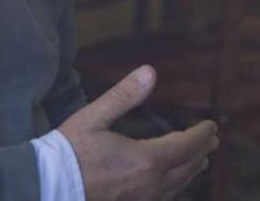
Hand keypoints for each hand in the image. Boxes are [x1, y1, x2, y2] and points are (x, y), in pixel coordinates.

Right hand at [59, 66, 217, 200]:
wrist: (47, 185)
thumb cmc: (69, 150)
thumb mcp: (95, 117)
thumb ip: (125, 95)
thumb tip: (150, 71)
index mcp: (145, 159)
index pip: (186, 145)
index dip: (202, 135)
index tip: (211, 125)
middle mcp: (150, 184)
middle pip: (187, 167)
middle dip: (202, 151)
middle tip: (212, 140)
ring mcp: (142, 199)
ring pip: (178, 186)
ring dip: (192, 170)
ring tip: (200, 160)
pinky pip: (164, 197)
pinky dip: (176, 185)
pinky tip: (172, 181)